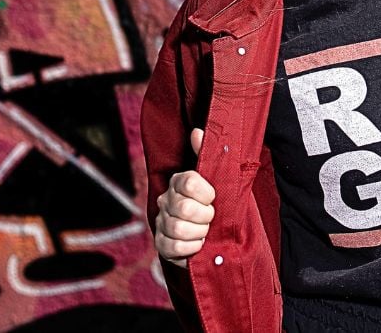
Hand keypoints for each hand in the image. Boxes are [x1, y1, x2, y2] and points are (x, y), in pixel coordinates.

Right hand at [154, 128, 215, 267]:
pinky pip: (173, 248)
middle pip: (185, 208)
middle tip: (212, 217)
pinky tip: (198, 244)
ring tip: (206, 231)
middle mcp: (166, 200)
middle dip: (206, 216)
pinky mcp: (162, 244)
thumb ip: (206, 154)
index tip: (214, 198)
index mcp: (179, 182)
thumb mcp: (218, 178)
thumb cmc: (217, 202)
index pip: (188, 182)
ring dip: (199, 233)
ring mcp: (162, 222)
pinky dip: (191, 248)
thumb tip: (198, 131)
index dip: (206, 193)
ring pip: (178, 228)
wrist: (217, 230)